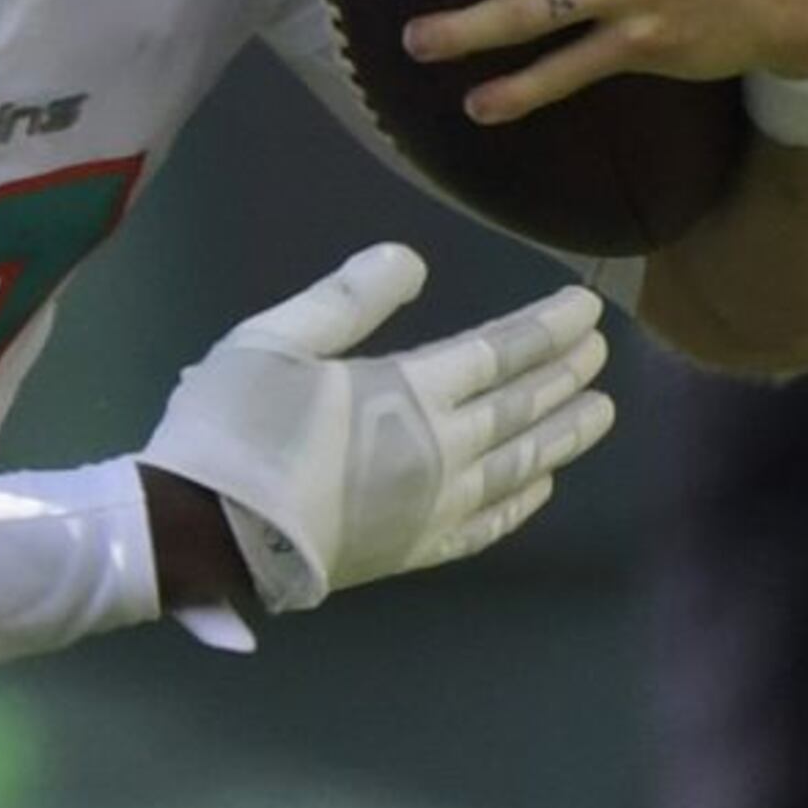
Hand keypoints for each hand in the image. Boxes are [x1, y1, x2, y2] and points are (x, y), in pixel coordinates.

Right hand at [138, 245, 611, 612]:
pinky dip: (523, 503)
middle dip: (565, 374)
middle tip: (600, 352)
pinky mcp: (418, 549)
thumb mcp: (272, 339)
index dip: (547, 327)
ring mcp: (437, 505)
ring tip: (600, 413)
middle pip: (522, 405)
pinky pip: (490, 526)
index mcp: (410, 388)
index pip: (502, 351)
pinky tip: (542, 487)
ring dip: (564, 435)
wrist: (207, 533)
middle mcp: (443, 448)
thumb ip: (346, 297)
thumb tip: (411, 258)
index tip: (585, 309)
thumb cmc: (233, 426)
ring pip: (521, 465)